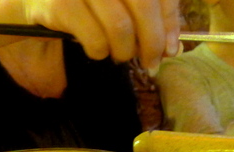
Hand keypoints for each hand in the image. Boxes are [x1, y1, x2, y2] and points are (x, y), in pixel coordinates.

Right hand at [23, 0, 180, 68]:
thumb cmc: (82, 2)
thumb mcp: (116, 3)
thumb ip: (146, 17)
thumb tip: (173, 48)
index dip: (170, 21)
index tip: (171, 49)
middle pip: (144, 6)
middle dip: (152, 42)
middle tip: (151, 63)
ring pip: (120, 26)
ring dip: (124, 51)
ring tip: (119, 55)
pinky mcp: (61, 3)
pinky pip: (95, 39)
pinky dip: (99, 52)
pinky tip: (96, 50)